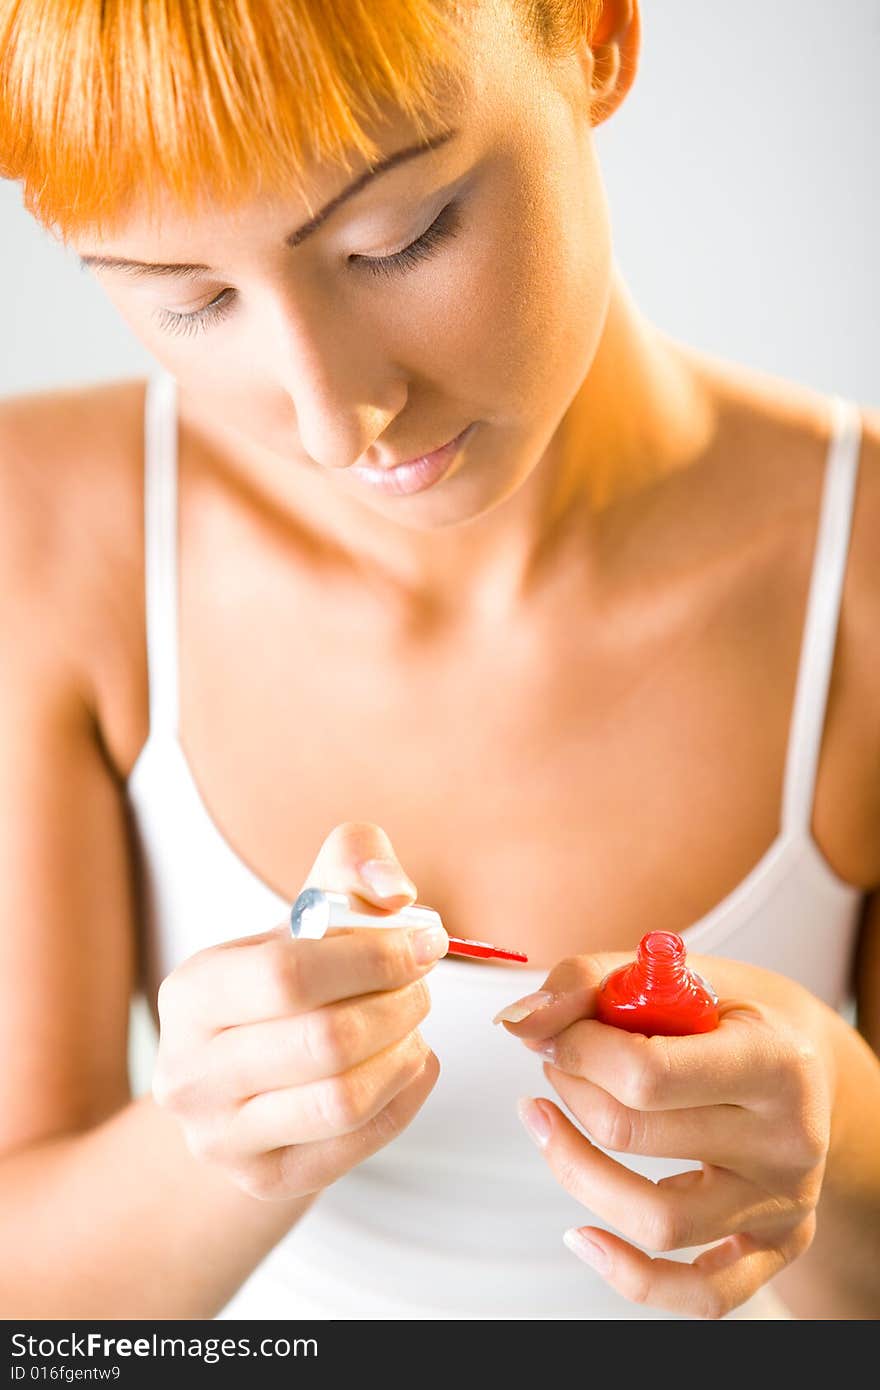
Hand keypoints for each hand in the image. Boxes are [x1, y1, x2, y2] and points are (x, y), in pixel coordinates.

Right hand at [152, 822, 447, 1199]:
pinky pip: (361, 1140)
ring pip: (345, 1100)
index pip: (289, 976)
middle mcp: (190, 1072)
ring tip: (413, 1024)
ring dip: (404, 1052)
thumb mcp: (307, 913)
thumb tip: (395, 890)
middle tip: (422, 986)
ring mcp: (221, 1137)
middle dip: (398, 1006)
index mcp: (192, 991)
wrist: (245, 1076)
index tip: (424, 942)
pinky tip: (408, 1062)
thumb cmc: (287, 980)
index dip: (374, 958)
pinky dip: (406, 1095)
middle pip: (326, 1042)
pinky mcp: (265, 1180)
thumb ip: (352, 867)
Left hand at [495, 951, 836, 1318]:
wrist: (804, 1058)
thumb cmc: (725, 1010)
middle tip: (554, 1061)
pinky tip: (581, 1235)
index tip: (555, 1032)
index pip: (647, 1073)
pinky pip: (702, 1295)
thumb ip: (587, 983)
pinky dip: (634, 1278)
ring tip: (544, 1121)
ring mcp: (784, 1201)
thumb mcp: (670, 973)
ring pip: (658, 1222)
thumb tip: (516, 1023)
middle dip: (570, 1091)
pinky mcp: (776, 1245)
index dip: (576, 1051)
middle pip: (636, 1137)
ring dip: (574, 1169)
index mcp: (774, 1059)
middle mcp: (789, 1138)